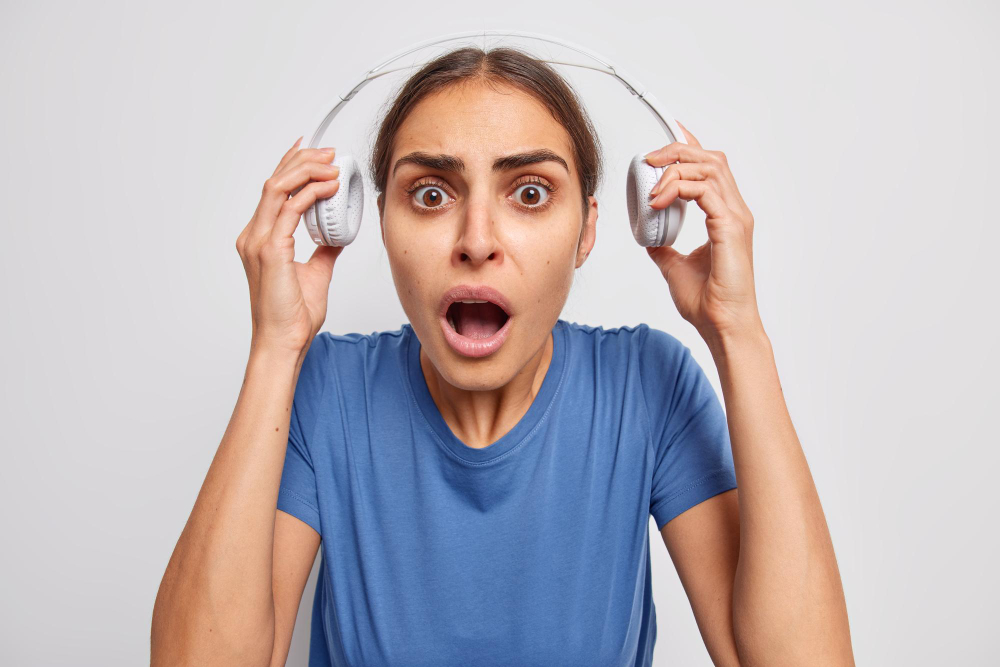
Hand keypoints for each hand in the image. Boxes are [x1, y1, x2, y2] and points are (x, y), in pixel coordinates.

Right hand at [236, 138, 344, 357]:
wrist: (284, 341)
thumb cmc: (293, 316)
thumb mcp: (315, 274)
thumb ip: (323, 251)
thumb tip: (337, 236)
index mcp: (260, 239)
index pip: (273, 192)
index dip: (290, 166)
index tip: (313, 152)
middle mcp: (254, 235)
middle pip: (274, 182)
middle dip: (302, 160)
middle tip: (329, 152)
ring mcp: (258, 241)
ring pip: (278, 188)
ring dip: (307, 171)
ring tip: (332, 164)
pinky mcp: (270, 250)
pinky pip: (290, 210)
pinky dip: (311, 193)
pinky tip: (329, 187)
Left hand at [644, 121, 762, 341]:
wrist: (722, 325)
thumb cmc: (708, 302)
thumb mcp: (675, 267)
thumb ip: (663, 248)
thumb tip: (648, 237)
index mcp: (726, 216)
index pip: (711, 167)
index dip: (690, 146)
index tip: (667, 137)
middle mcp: (734, 211)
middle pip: (710, 159)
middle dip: (677, 151)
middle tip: (648, 159)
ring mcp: (735, 217)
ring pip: (709, 167)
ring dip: (675, 168)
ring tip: (651, 184)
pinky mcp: (730, 227)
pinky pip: (704, 190)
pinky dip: (678, 188)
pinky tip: (658, 202)